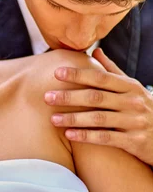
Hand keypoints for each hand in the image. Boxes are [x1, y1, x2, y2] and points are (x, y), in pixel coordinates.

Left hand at [45, 48, 152, 165]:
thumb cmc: (144, 108)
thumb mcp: (132, 88)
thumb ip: (113, 71)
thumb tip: (95, 50)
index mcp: (130, 86)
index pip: (100, 78)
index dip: (78, 74)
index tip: (57, 72)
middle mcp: (132, 102)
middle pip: (96, 97)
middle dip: (69, 97)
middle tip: (47, 97)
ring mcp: (134, 122)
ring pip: (99, 119)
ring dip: (74, 119)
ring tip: (53, 119)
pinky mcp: (134, 142)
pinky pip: (106, 138)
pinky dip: (87, 136)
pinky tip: (69, 135)